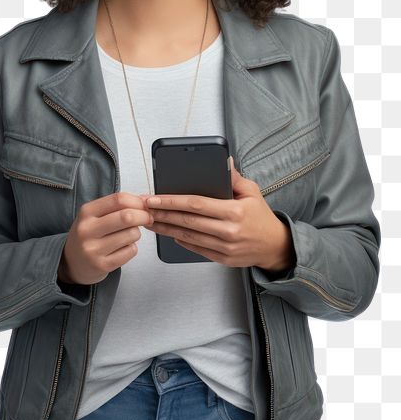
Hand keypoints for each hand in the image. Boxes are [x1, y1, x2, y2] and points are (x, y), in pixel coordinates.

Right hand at [59, 191, 154, 285]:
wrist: (72, 263)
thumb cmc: (88, 236)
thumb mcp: (93, 216)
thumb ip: (115, 208)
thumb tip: (144, 202)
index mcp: (86, 212)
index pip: (118, 199)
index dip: (137, 201)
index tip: (144, 205)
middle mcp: (87, 230)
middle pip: (127, 216)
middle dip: (143, 216)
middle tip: (148, 218)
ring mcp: (93, 249)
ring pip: (131, 234)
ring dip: (136, 233)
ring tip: (128, 236)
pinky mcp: (102, 265)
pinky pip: (130, 251)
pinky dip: (132, 248)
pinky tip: (122, 248)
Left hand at [144, 156, 295, 272]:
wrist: (275, 246)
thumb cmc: (261, 216)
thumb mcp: (252, 192)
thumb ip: (234, 177)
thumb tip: (223, 160)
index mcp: (234, 211)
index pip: (196, 204)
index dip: (172, 201)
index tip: (154, 198)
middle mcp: (229, 230)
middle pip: (188, 221)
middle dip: (162, 214)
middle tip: (144, 209)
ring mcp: (225, 247)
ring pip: (188, 236)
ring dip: (166, 229)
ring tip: (151, 221)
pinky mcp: (223, 259)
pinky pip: (196, 248)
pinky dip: (180, 241)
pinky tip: (169, 233)